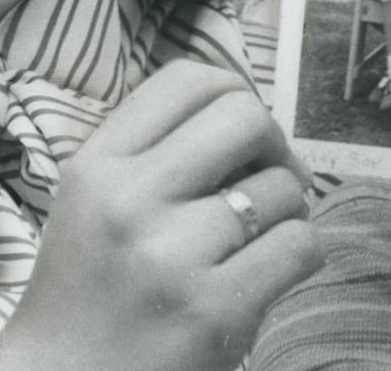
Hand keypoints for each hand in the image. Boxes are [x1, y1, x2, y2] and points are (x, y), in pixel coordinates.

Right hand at [0, 62, 322, 370]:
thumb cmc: (90, 288)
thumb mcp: (92, 200)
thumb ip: (152, 150)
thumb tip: (250, 116)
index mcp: (97, 166)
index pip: (188, 80)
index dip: (233, 94)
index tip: (240, 135)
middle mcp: (130, 201)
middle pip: (246, 117)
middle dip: (273, 144)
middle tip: (269, 178)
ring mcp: (172, 256)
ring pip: (281, 187)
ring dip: (288, 209)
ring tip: (260, 238)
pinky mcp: (214, 309)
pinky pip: (299, 245)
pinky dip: (300, 254)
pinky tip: (270, 271)